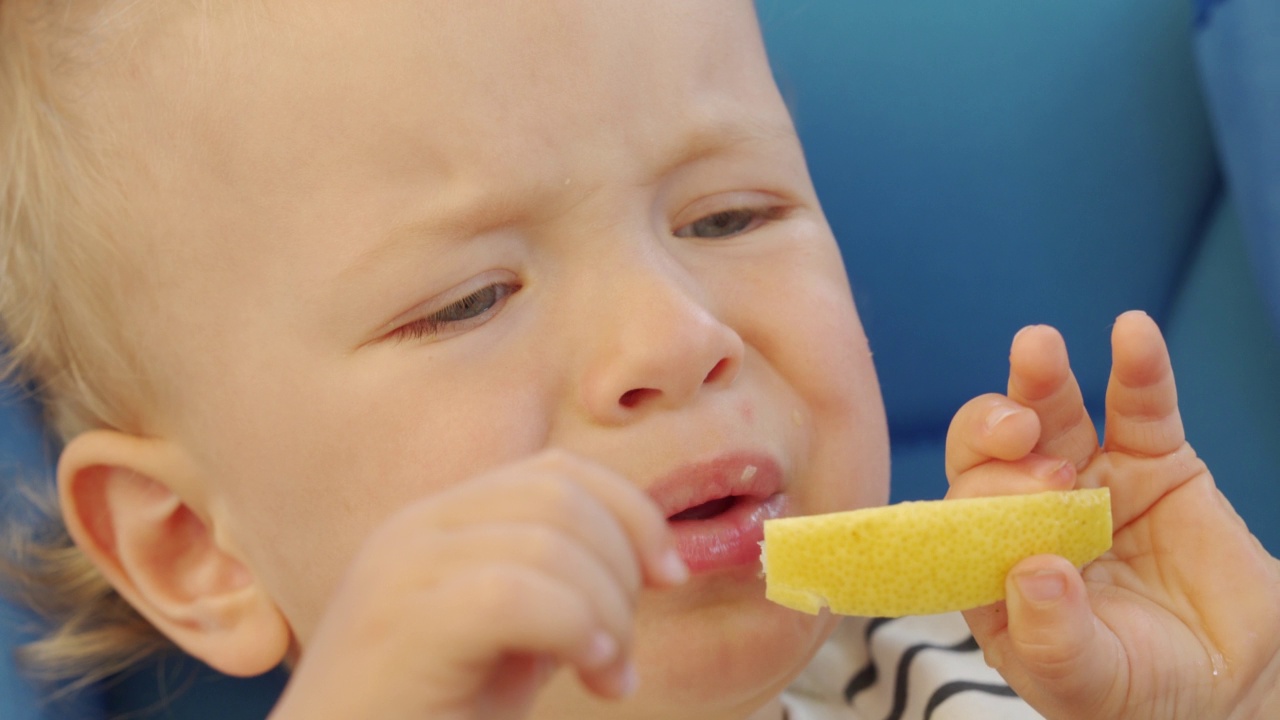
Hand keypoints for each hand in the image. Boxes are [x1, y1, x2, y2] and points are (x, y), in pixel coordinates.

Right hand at [267, 450, 686, 719]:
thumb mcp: (509, 645)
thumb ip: (556, 590)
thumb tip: (644, 560)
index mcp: (439, 524)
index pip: (556, 471)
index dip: (631, 512)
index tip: (668, 576)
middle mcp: (414, 530)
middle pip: (561, 496)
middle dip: (622, 569)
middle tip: (623, 654)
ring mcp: (401, 572)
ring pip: (549, 542)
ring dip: (606, 612)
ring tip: (608, 676)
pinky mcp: (403, 625)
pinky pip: (516, 595)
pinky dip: (577, 630)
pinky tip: (590, 674)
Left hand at [945, 311, 1279, 719]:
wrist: (1229, 685)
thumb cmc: (1134, 692)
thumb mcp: (1083, 683)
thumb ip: (1051, 637)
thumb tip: (1033, 573)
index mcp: (987, 563)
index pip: (959, 512)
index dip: (976, 496)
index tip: (1013, 497)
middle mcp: (1025, 512)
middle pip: (991, 453)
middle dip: (992, 431)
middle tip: (1018, 432)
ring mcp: (1088, 479)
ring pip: (1052, 415)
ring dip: (1040, 379)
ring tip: (1038, 348)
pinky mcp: (1153, 461)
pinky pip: (1140, 407)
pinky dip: (1137, 369)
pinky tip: (1132, 332)